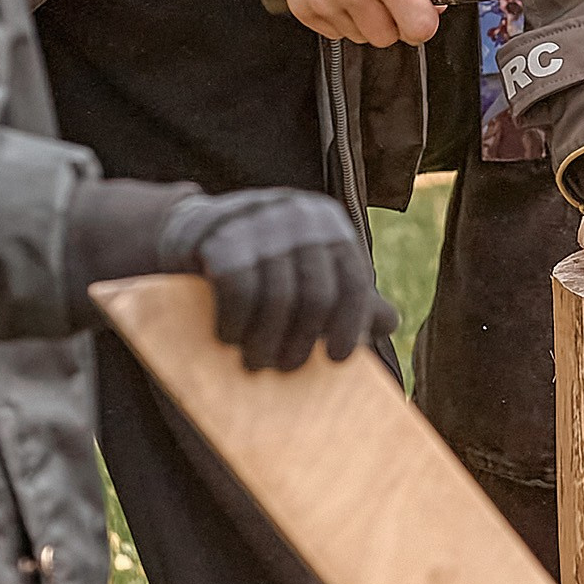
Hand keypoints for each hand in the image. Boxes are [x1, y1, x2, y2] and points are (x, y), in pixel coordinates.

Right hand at [160, 189, 397, 373]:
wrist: (192, 232)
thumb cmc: (263, 262)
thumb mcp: (308, 272)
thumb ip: (348, 295)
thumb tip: (391, 323)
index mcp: (330, 224)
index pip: (354, 280)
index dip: (350, 324)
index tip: (339, 359)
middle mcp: (299, 215)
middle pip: (317, 294)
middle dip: (303, 340)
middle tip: (287, 368)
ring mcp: (259, 219)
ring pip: (277, 295)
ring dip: (266, 341)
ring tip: (256, 363)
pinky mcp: (219, 231)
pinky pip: (237, 286)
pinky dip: (235, 321)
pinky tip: (229, 339)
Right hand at [273, 0, 440, 47]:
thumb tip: (435, 6)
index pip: (419, 29)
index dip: (423, 21)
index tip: (418, 12)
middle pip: (388, 38)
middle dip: (392, 20)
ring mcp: (325, 1)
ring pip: (360, 36)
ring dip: (365, 18)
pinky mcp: (303, 7)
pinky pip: (334, 31)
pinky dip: (341, 15)